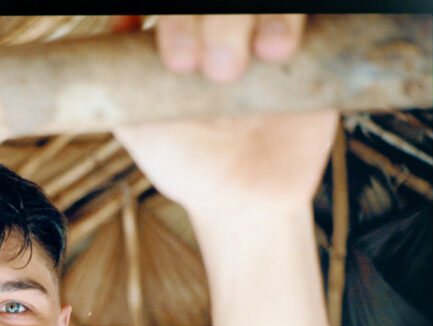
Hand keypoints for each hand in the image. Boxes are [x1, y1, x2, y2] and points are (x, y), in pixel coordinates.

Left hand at [115, 15, 333, 220]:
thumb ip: (120, 83)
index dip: (178, 23)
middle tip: (220, 71)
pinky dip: (299, 19)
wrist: (249, 199)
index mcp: (182, 35)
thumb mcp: (142, 127)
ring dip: (269, 15)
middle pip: (224, 1)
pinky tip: (288, 45)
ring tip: (268, 52)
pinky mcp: (313, 45)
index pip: (178, 9)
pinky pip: (312, 16)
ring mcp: (268, 32)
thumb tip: (119, 25)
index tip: (179, 64)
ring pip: (272, 1)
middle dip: (220, 22)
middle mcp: (224, 27)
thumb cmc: (187, 163)